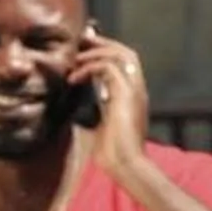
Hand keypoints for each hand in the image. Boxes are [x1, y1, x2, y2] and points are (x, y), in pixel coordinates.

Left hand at [67, 25, 150, 169]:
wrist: (124, 166)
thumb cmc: (112, 155)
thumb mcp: (99, 129)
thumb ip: (94, 115)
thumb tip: (75, 112)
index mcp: (132, 97)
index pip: (124, 65)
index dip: (104, 54)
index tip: (82, 53)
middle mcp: (137, 90)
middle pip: (126, 53)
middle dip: (103, 45)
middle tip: (80, 44)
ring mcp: (135, 91)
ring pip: (121, 55)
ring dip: (95, 53)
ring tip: (74, 61)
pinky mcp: (126, 94)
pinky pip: (109, 67)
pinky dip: (89, 68)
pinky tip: (74, 79)